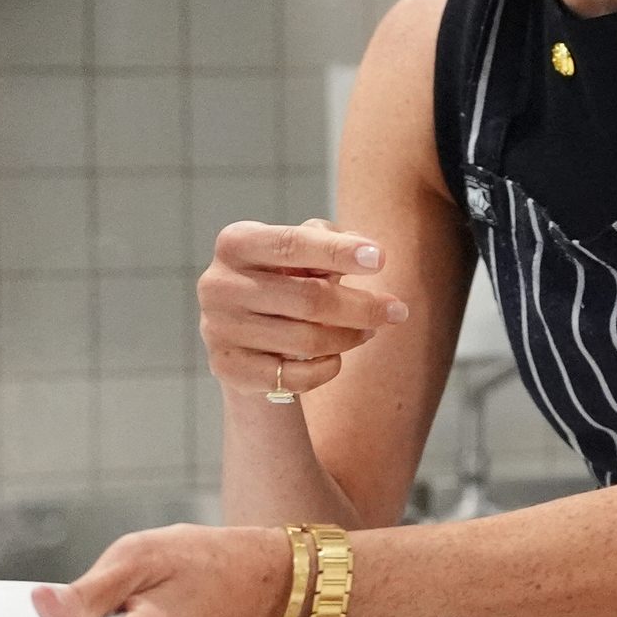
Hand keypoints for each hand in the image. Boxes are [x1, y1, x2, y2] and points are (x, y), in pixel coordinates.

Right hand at [198, 218, 408, 400]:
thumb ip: (328, 241)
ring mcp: (220, 329)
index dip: (338, 251)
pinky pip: (294, 376)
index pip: (292, 244)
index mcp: (235, 244)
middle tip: (397, 310)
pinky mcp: (229, 368)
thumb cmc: (282, 280)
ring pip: (306, 340)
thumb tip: (365, 248)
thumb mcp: (299, 253)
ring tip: (371, 330)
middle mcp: (219, 284)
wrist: (243, 334)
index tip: (380, 259)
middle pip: (308, 298)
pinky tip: (336, 357)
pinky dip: (326, 367)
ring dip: (350, 337)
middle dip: (361, 306)